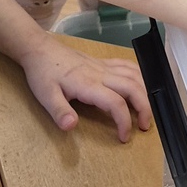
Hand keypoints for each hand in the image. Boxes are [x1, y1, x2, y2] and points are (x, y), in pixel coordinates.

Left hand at [19, 32, 152, 141]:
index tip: (124, 137)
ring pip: (134, 76)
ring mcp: (104, 66)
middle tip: (144, 126)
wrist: (40, 49)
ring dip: (145, 92)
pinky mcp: (103, 62)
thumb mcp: (45, 96)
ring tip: (146, 109)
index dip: (124, 122)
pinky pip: (127, 65)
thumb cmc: (42, 73)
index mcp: (89, 85)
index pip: (116, 103)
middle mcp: (102, 74)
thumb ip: (59, 112)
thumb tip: (71, 126)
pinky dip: (139, 75)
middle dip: (144, 108)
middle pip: (133, 88)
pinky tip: (141, 84)